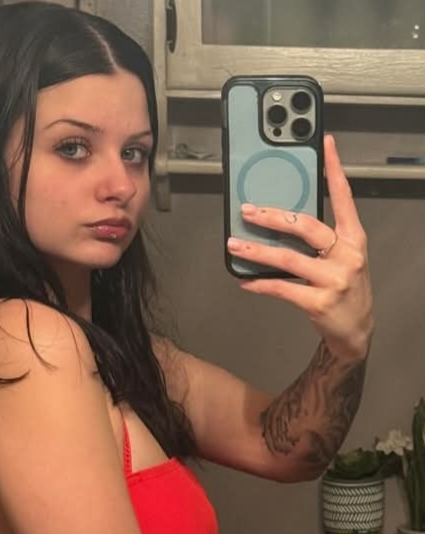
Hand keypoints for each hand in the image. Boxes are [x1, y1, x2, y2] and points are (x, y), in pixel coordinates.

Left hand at [226, 134, 373, 362]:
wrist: (356, 332)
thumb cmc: (346, 290)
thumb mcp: (344, 258)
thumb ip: (323, 238)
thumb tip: (284, 219)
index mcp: (354, 238)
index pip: (343, 197)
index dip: (334, 169)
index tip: (325, 144)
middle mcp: (346, 255)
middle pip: (305, 226)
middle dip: (272, 216)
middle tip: (247, 211)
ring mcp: (333, 280)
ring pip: (288, 258)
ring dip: (257, 250)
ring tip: (234, 245)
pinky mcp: (318, 303)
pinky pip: (282, 288)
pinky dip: (260, 283)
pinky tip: (245, 280)